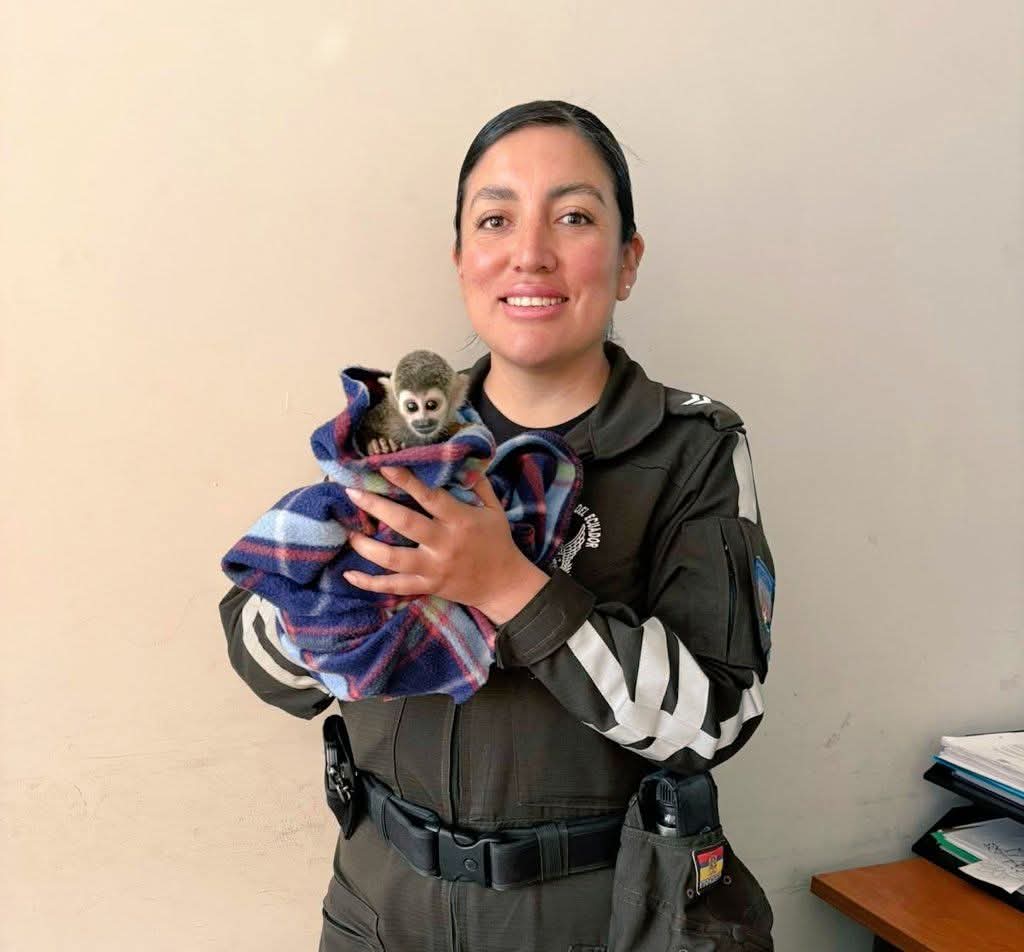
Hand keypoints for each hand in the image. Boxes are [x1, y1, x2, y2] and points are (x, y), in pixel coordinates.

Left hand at [342, 466, 548, 624]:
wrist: (504, 585)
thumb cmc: (498, 541)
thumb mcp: (494, 509)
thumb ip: (477, 484)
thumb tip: (460, 458)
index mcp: (460, 520)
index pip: (430, 497)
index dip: (406, 481)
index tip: (384, 466)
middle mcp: (444, 544)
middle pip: (405, 523)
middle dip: (376, 507)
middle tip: (352, 492)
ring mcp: (434, 568)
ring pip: (394, 559)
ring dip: (367, 546)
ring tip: (348, 533)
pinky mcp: (427, 586)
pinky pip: (395, 587)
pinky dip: (371, 583)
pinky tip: (349, 575)